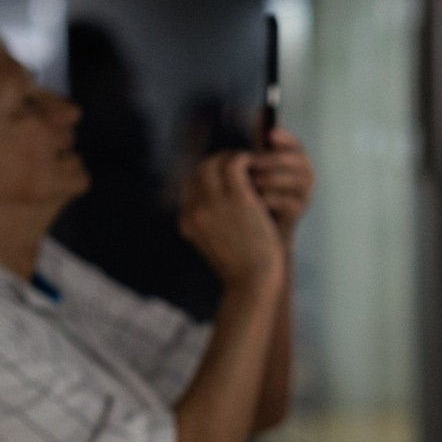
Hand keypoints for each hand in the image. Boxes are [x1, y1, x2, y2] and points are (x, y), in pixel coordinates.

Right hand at [179, 152, 281, 289]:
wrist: (253, 283)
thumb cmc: (241, 269)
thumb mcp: (215, 247)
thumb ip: (210, 226)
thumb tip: (220, 211)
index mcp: (186, 223)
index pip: (190, 185)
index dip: (208, 177)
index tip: (226, 177)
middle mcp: (195, 210)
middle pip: (200, 170)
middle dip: (218, 162)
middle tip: (238, 164)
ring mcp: (214, 203)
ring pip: (216, 162)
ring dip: (231, 157)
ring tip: (248, 162)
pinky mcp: (238, 198)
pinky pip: (235, 163)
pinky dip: (245, 158)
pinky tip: (255, 164)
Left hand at [247, 128, 313, 236]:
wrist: (263, 227)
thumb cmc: (260, 189)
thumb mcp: (259, 162)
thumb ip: (261, 139)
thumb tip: (262, 108)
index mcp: (297, 159)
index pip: (297, 144)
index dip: (286, 137)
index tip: (271, 133)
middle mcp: (305, 174)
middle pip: (296, 161)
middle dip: (271, 160)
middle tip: (250, 162)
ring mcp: (305, 193)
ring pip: (291, 181)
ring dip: (268, 179)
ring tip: (248, 183)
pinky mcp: (299, 211)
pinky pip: (287, 202)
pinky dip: (269, 200)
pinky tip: (255, 200)